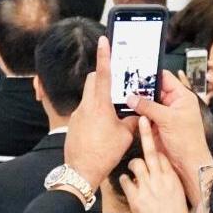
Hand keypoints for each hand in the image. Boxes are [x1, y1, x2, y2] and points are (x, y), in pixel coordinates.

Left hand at [63, 36, 136, 190]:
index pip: (102, 74)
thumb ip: (132, 120)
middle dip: (102, 77)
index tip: (104, 41)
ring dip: (100, 98)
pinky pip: (85, 111)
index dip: (104, 56)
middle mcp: (85, 106)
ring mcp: (77, 115)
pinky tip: (103, 126)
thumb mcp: (125, 136)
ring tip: (113, 111)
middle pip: (92, 81)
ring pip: (88, 97)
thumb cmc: (104, 153)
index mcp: (99, 105)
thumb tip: (139, 114)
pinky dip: (95, 112)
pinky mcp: (74, 124)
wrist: (81, 171)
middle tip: (115, 82)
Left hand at [120, 117, 192, 212]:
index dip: (157, 138)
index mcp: (171, 177)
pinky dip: (125, 181)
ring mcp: (147, 187)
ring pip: (136, 164)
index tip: (153, 124)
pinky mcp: (136, 197)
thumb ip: (167, 176)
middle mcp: (160, 179)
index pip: (164, 152)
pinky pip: (125, 180)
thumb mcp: (175, 191)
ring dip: (133, 166)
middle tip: (142, 119)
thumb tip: (162, 163)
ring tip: (135, 172)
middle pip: (152, 151)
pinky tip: (129, 185)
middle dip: (146, 133)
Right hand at [132, 70, 212, 201]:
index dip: (151, 74)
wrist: (186, 163)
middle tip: (123, 83)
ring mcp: (163, 115)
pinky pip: (143, 115)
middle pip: (153, 90)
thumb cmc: (186, 140)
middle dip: (139, 88)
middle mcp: (172, 103)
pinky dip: (134, 113)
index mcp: (181, 97)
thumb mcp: (168, 119)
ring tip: (120, 94)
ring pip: (146, 103)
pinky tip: (123, 108)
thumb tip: (131, 97)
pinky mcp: (155, 125)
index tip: (135, 70)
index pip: (165, 78)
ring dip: (136, 101)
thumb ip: (148, 106)